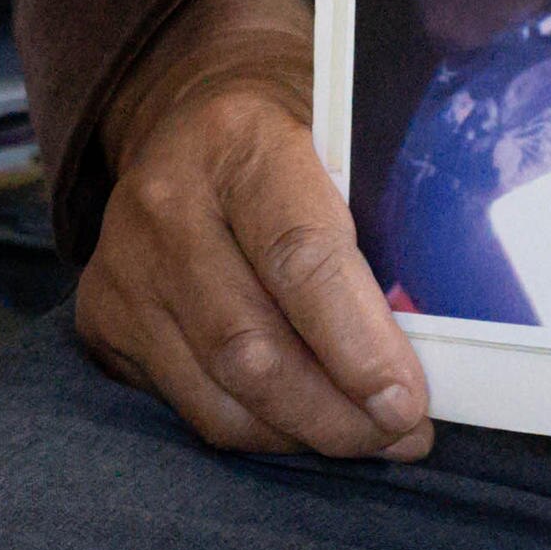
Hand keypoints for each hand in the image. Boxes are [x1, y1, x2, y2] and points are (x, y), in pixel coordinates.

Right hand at [72, 0, 434, 459]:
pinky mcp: (103, 318)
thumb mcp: (344, 136)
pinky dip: (254, 428)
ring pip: (215, 391)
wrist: (189, 110)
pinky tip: (303, 424)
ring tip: (365, 439)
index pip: (300, 256)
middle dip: (336, 410)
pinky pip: (184, 404)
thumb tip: (447, 328)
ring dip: (299, 433)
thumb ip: (385, 214)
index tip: (408, 401)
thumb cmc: (295, 129)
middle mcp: (166, 203)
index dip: (358, 342)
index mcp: (239, 140)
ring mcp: (123, 266)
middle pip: (251, 344)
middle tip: (401, 435)